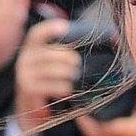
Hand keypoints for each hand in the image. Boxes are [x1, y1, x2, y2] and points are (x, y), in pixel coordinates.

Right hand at [15, 19, 80, 133]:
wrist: (33, 109)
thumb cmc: (50, 80)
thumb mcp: (56, 63)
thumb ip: (70, 51)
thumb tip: (112, 39)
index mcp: (32, 48)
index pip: (37, 34)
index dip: (50, 29)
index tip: (65, 26)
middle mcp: (24, 59)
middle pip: (47, 53)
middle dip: (66, 56)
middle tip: (78, 62)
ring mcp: (24, 76)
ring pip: (48, 70)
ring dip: (66, 72)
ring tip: (75, 75)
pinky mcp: (27, 91)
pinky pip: (46, 87)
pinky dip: (60, 87)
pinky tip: (69, 89)